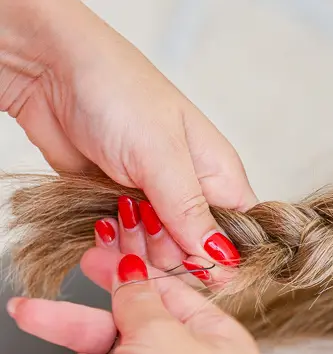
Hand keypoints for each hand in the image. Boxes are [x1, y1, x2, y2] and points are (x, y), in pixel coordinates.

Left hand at [0, 0, 256, 283]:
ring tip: (117, 209)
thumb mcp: (162, 155)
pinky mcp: (119, 208)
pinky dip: (110, 241)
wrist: (48, 71)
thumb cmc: (118, 92)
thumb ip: (191, 212)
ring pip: (157, 256)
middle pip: (195, 255)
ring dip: (133, 244)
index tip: (190, 259)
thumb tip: (223, 259)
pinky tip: (102, 220)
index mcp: (221, 177)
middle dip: (166, 249)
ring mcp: (155, 202)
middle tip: (142, 215)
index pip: (240, 237)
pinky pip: (125, 245)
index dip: (220, 258)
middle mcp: (193, 193)